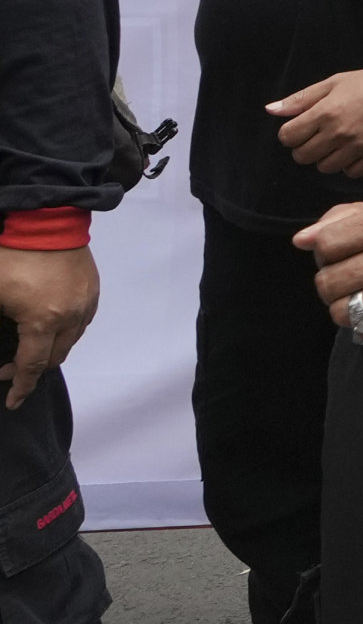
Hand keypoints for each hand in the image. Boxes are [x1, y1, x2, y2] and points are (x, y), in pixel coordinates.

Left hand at [0, 247, 99, 409]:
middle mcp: (70, 317)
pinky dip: (65, 330)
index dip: (21, 386)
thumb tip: (2, 340)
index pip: (32, 366)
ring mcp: (85, 303)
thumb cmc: (11, 256)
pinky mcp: (92, 290)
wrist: (45, 221)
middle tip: (11, 367)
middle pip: (55, 358)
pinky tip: (50, 322)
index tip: (13, 401)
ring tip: (31, 344)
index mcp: (43, 321)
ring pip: (71, 341)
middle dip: (33, 368)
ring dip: (51, 348)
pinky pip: (81, 321)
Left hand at [269, 62, 362, 176]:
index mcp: (326, 112)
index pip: (288, 137)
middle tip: (320, 137)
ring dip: (328, 158)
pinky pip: (352, 173)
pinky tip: (357, 151)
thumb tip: (271, 110)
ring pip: (326, 168)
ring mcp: (361, 146)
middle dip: (306, 148)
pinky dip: (351, 165)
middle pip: (303, 156)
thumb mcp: (334, 82)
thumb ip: (301, 99)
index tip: (302, 129)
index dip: (291, 134)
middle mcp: (340, 132)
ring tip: (340, 144)